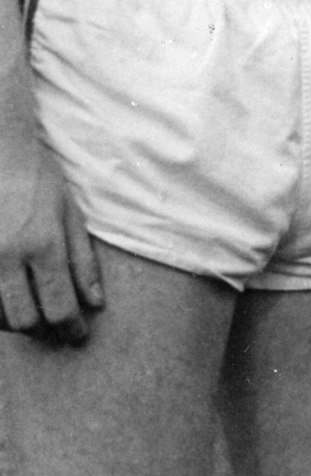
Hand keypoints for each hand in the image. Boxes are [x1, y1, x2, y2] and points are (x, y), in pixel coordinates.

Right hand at [0, 135, 102, 342]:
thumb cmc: (39, 180)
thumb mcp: (71, 214)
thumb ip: (83, 260)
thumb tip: (96, 302)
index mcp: (43, 244)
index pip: (59, 305)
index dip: (71, 328)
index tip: (78, 335)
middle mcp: (8, 256)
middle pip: (24, 319)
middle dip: (43, 330)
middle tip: (55, 327)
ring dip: (14, 322)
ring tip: (31, 312)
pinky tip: (7, 301)